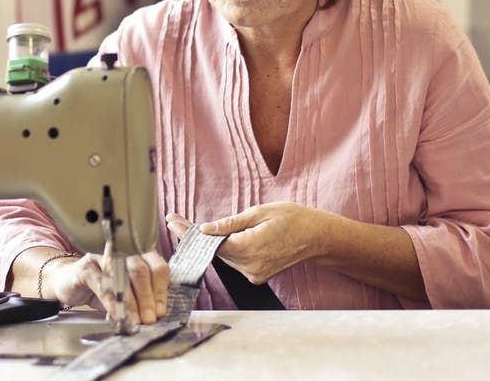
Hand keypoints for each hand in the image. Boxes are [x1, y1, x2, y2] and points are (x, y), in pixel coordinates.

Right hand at [43, 251, 169, 324]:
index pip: (157, 268)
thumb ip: (142, 299)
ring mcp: (104, 255)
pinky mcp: (86, 266)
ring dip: (131, 301)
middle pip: (142, 270)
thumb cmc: (102, 287)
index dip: (160, 291)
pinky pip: (103, 283)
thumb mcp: (126, 293)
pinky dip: (112, 301)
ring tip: (135, 320)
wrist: (69, 283)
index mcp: (139, 253)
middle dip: (147, 298)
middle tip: (149, 319)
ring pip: (123, 275)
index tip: (159, 311)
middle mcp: (123, 250)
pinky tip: (116, 313)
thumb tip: (156, 314)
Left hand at [166, 202, 330, 283]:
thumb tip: (205, 229)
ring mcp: (254, 274)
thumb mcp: (259, 212)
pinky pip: (235, 261)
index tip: (173, 222)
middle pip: (215, 251)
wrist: (317, 236)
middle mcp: (250, 266)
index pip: (210, 243)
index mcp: (249, 248)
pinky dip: (229, 250)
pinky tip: (227, 238)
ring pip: (224, 257)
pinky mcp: (257, 276)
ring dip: (214, 243)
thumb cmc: (292, 218)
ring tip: (205, 228)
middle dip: (198, 237)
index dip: (189, 232)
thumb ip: (230, 224)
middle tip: (177, 221)